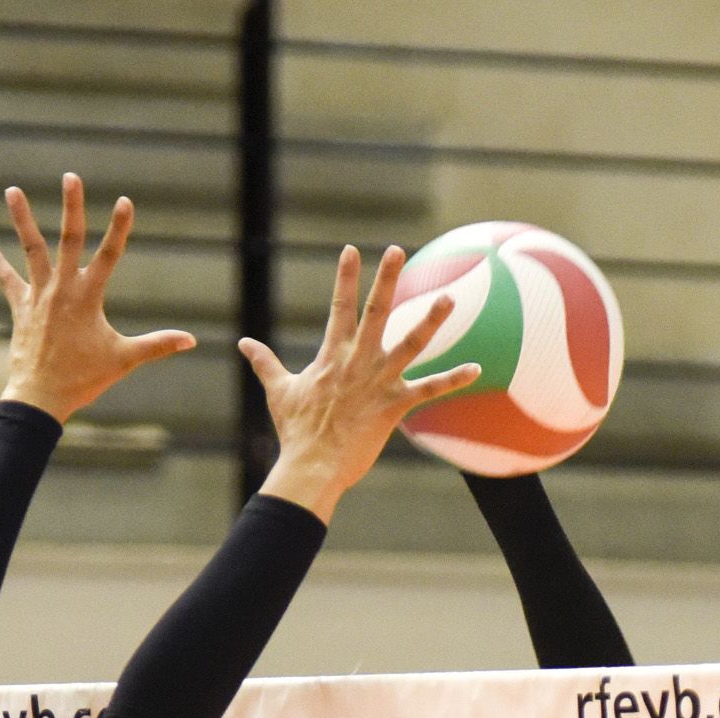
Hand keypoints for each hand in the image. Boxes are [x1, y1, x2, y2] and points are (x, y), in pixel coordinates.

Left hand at [0, 175, 191, 422]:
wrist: (40, 397)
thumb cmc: (84, 379)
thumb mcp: (124, 360)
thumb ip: (157, 345)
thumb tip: (192, 340)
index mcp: (89, 296)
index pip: (110, 254)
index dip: (119, 227)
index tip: (125, 201)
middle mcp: (62, 288)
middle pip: (69, 239)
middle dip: (71, 206)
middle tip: (70, 177)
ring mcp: (38, 295)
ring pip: (31, 248)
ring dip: (22, 218)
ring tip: (11, 190)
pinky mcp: (21, 306)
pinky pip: (6, 279)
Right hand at [245, 245, 477, 524]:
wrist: (313, 465)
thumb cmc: (296, 430)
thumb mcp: (279, 391)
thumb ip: (265, 362)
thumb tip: (243, 343)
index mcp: (332, 355)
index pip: (339, 307)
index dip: (345, 278)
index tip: (351, 250)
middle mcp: (359, 361)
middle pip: (376, 312)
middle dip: (386, 279)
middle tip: (396, 250)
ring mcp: (380, 382)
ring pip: (411, 344)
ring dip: (431, 320)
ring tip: (449, 297)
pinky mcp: (396, 406)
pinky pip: (430, 390)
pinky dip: (453, 379)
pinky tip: (476, 369)